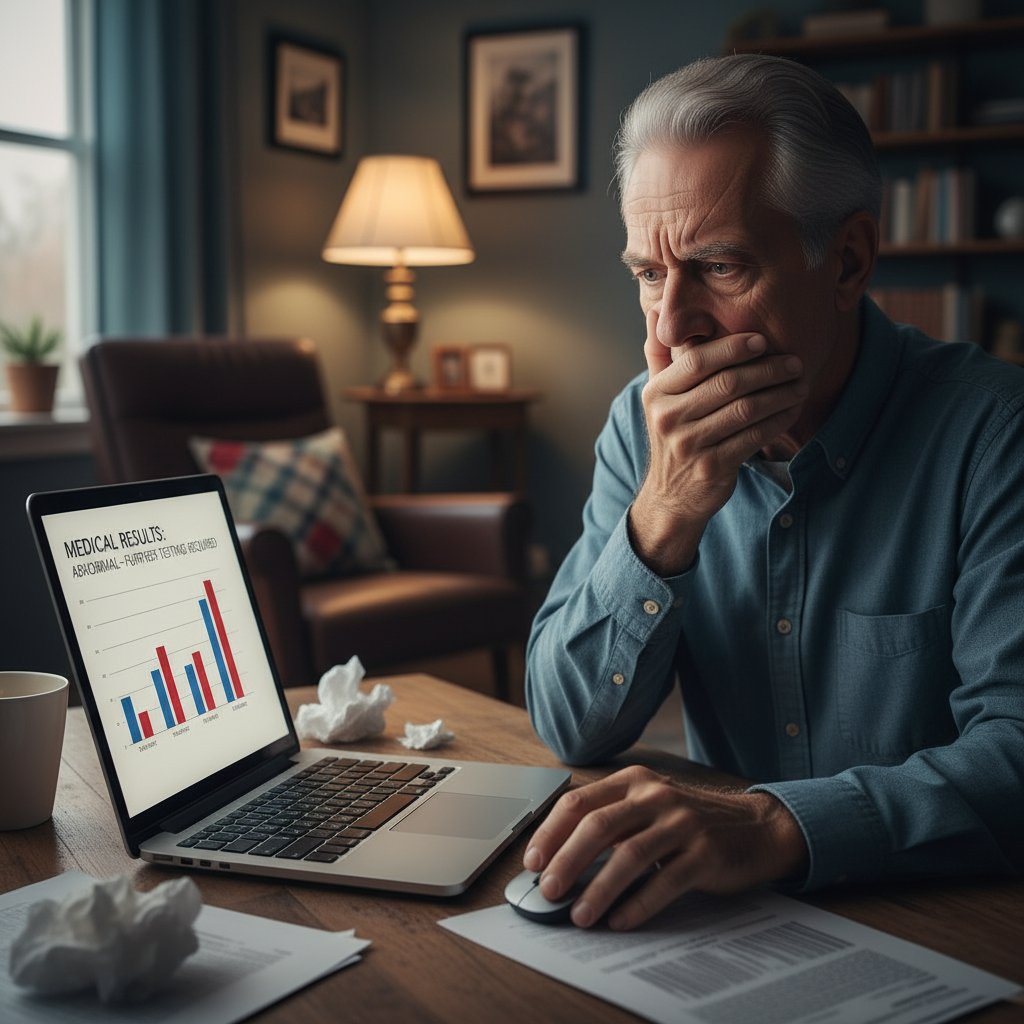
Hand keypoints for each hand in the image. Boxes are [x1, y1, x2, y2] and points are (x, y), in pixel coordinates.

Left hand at [522, 765, 808, 929]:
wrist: (758, 827)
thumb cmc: (690, 821)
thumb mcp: (649, 806)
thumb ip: (611, 822)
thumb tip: (559, 860)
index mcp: (633, 781)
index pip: (579, 802)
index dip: (551, 833)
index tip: (532, 862)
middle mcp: (655, 795)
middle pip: (598, 826)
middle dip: (566, 861)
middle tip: (548, 890)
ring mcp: (682, 822)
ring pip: (629, 855)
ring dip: (599, 889)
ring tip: (580, 915)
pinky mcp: (706, 852)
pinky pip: (665, 881)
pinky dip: (638, 904)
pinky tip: (620, 920)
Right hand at [630, 309, 806, 574]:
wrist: (671, 495)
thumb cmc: (674, 436)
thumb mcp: (658, 397)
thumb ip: (660, 355)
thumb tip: (657, 308)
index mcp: (656, 394)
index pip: (698, 361)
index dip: (733, 347)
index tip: (762, 340)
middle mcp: (668, 418)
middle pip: (727, 384)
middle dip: (768, 369)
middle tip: (794, 362)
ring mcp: (689, 445)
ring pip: (746, 409)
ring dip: (780, 394)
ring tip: (801, 384)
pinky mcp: (712, 467)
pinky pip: (754, 436)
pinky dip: (778, 421)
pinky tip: (791, 410)